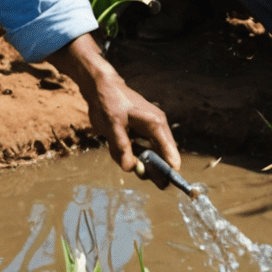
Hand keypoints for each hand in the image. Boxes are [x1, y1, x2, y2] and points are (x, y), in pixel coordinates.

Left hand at [81, 64, 180, 185]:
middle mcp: (156, 128)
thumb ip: (121, 147)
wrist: (100, 87)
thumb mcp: (113, 125)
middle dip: (149, 167)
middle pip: (161, 156)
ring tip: (115, 147)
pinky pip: (137, 149)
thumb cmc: (109, 102)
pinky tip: (114, 145)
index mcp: (156, 124)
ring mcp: (148, 130)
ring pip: (147, 155)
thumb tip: (130, 168)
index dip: (170, 169)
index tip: (168, 184)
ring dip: (133, 159)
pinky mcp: (139, 132)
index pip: (169, 151)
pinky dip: (126, 153)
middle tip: (139, 173)